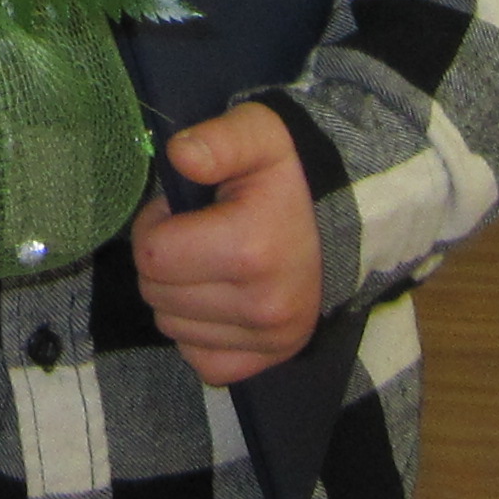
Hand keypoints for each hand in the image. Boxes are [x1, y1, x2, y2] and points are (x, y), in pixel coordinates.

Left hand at [128, 103, 326, 386]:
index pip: (152, 253)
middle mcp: (262, 306)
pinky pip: (199, 361)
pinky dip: (197, 334)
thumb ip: (219, 140)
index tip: (183, 211)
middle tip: (196, 235)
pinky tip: (217, 300)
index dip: (155, 224)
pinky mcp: (268, 362)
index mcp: (251, 249)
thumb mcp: (258, 136)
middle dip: (163, 259)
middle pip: (156, 293)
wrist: (346, 223)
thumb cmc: (287, 177)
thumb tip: (180, 156)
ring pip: (170, 327)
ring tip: (210, 263)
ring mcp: (268, 341)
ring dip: (177, 295)